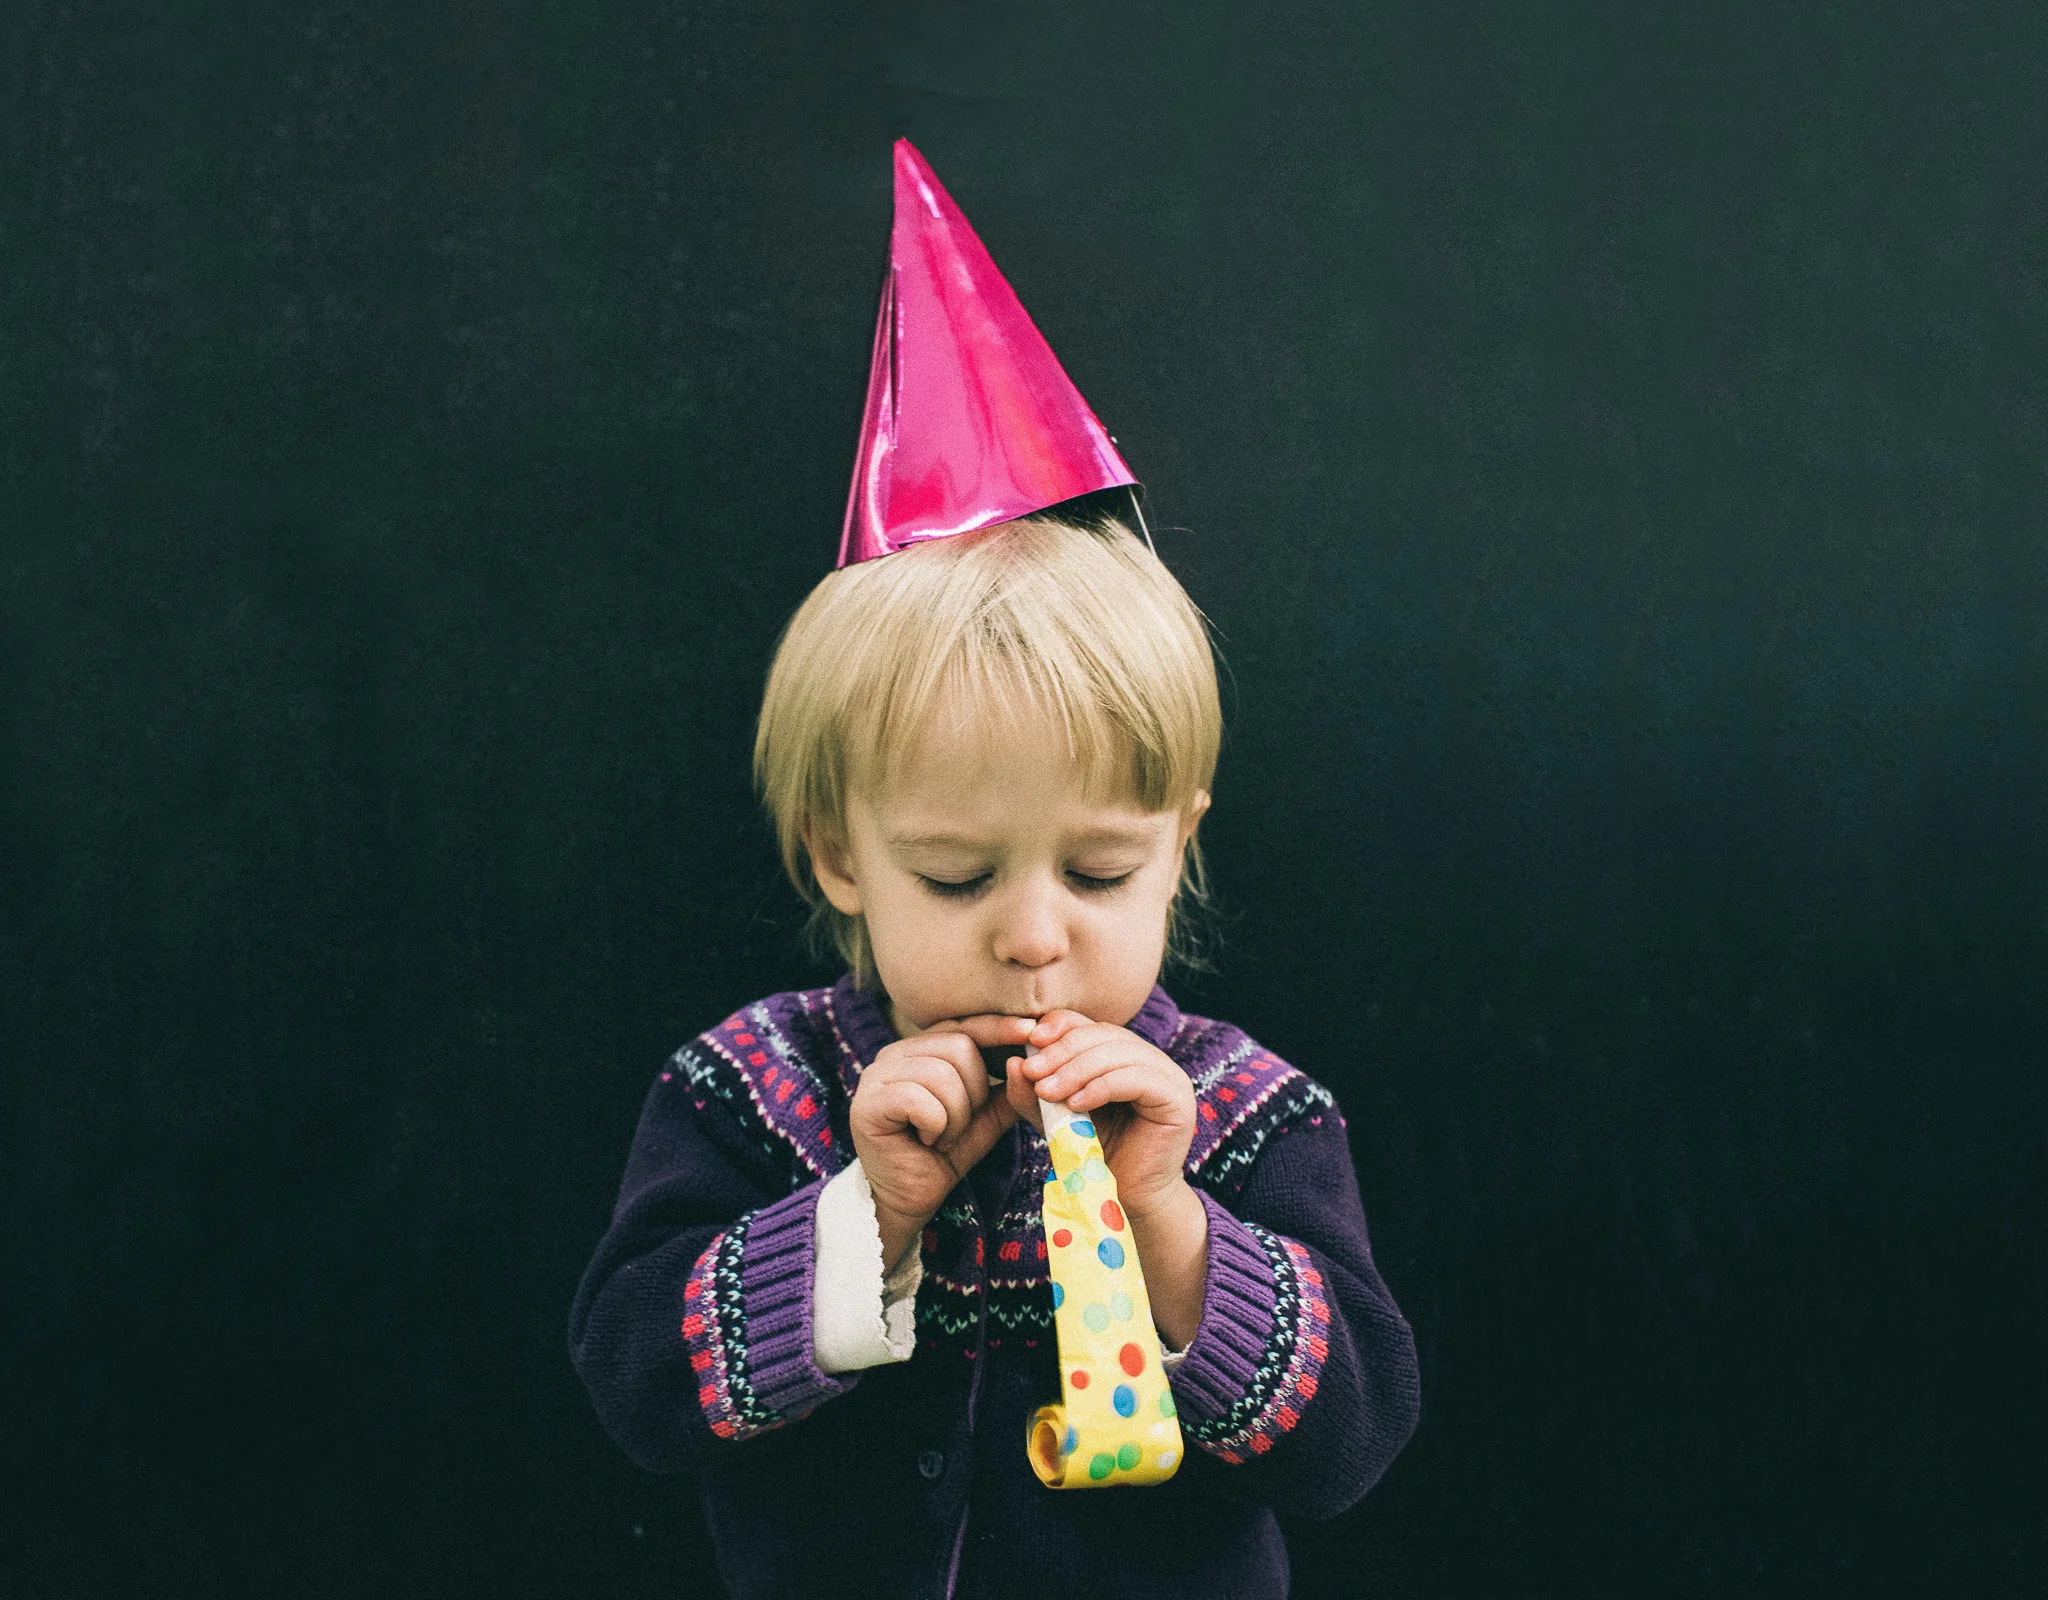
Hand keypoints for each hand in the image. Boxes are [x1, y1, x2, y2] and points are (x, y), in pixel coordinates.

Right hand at [850, 1013, 1036, 1267]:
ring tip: (942, 1137)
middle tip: (959, 1124)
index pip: (962, 1025)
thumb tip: (1030, 1063)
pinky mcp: (868, 1104)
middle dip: (976, 1091)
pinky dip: (936, 1125)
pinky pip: (920, 1099)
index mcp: (919, 1050)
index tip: (1030, 1031)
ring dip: (956, 1115)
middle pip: (959, 1046)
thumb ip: (1005, 1091)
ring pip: (942, 1074)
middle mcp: (893, 1054)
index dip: (997, 1027)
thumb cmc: (943, 1155)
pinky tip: (927, 1141)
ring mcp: (876, 1077)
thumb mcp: (983, 1119)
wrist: (909, 1199)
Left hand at [1008, 1011, 1196, 1222]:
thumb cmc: (1091, 1155)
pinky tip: (1076, 1103)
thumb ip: (1034, 1093)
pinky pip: (1135, 1078)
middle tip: (1032, 1071)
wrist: (1123, 1199)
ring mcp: (1168, 1075)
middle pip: (1103, 1034)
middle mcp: (1150, 1059)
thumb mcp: (1054, 1118)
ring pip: (1117, 1053)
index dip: (1061, 1025)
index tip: (1029, 1041)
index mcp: (1124, 1054)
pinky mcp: (1176, 1097)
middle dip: (1062, 1051)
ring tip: (1047, 1091)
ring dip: (1076, 1070)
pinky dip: (1101, 1087)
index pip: (1091, 1025)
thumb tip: (1014, 1061)